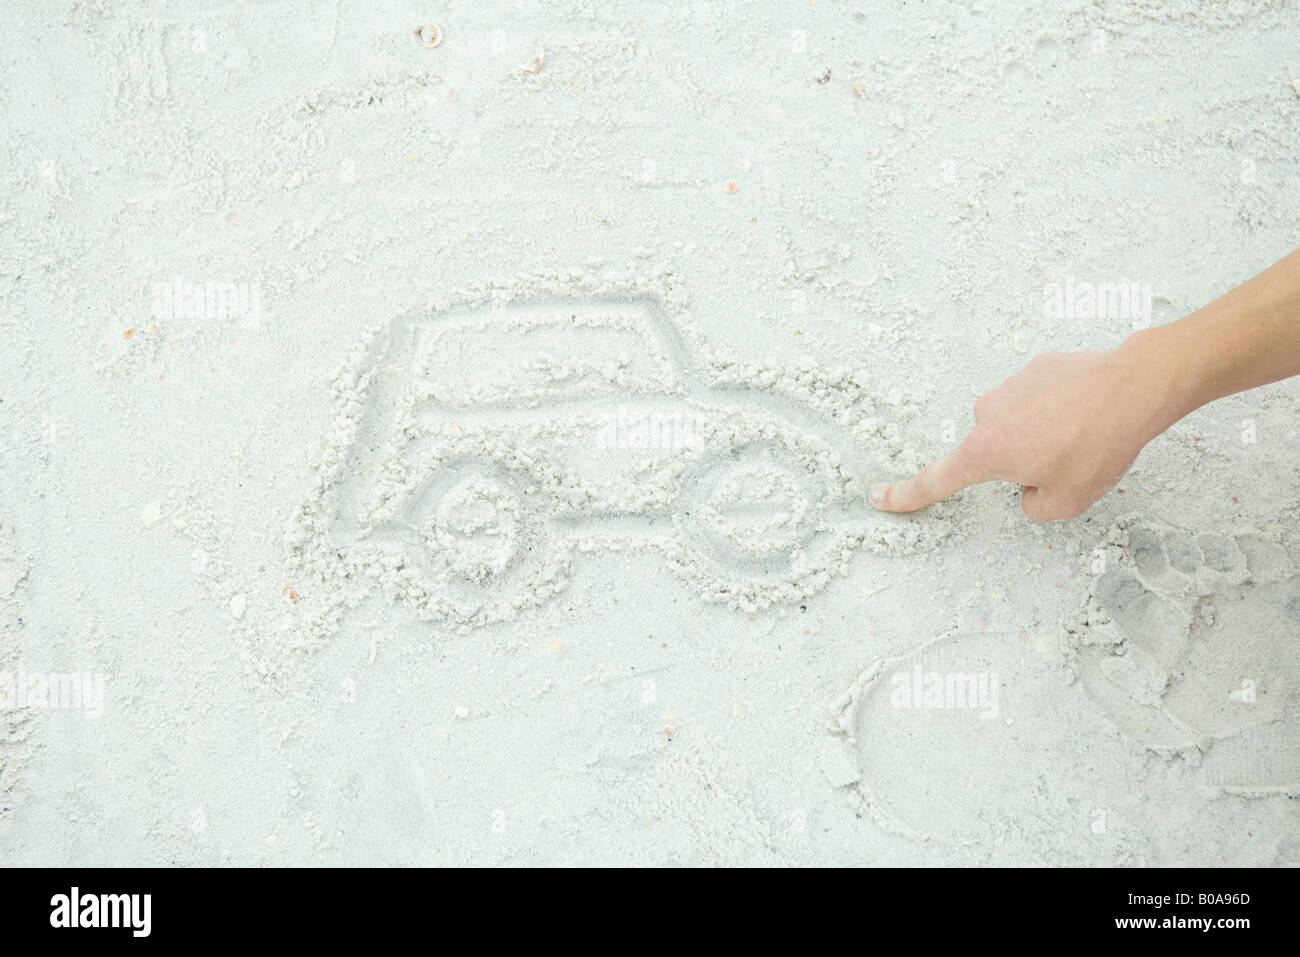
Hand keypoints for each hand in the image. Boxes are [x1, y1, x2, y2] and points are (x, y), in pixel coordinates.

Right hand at [869, 345, 1177, 521]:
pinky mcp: (1036, 368)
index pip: (935, 481)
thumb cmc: (1097, 446)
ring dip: (1039, 435)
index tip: (879, 497)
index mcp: (985, 453)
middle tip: (1063, 464)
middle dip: (1020, 463)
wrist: (1133, 389)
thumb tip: (1029, 487)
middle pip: (992, 453)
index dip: (906, 495)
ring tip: (1081, 437)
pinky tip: (1086, 413)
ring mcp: (1010, 387)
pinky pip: (1038, 400)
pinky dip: (1056, 410)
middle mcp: (988, 416)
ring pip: (1016, 426)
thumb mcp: (1065, 503)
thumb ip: (1032, 506)